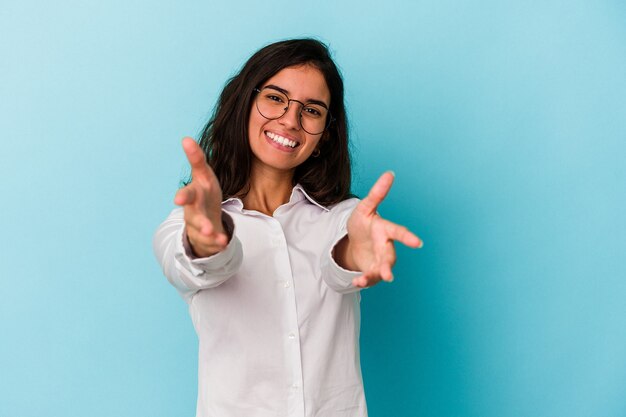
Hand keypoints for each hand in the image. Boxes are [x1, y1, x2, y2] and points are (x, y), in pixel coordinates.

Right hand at [174, 137, 227, 256]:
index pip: (189, 187)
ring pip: (199, 224)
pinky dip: (217, 241)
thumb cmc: (204, 194)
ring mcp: (198, 222)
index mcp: (194, 191)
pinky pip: (211, 240)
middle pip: (188, 206)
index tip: (178, 195)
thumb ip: (197, 159)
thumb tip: (186, 138)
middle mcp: (192, 207)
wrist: (204, 222)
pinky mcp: (206, 236)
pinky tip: (223, 242)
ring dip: (204, 227)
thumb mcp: (203, 176)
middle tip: (178, 200)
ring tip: (210, 231)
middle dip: (185, 201)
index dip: (184, 189)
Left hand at [340, 172, 422, 287]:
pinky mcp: (372, 271)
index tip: (418, 243)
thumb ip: (377, 193)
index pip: (398, 232)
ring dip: (375, 276)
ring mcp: (379, 260)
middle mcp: (385, 247)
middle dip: (388, 265)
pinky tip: (356, 282)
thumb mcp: (365, 207)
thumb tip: (389, 173)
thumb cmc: (363, 223)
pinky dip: (363, 281)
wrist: (354, 241)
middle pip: (389, 256)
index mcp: (385, 230)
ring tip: (364, 279)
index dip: (408, 238)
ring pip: (381, 270)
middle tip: (388, 275)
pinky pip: (369, 278)